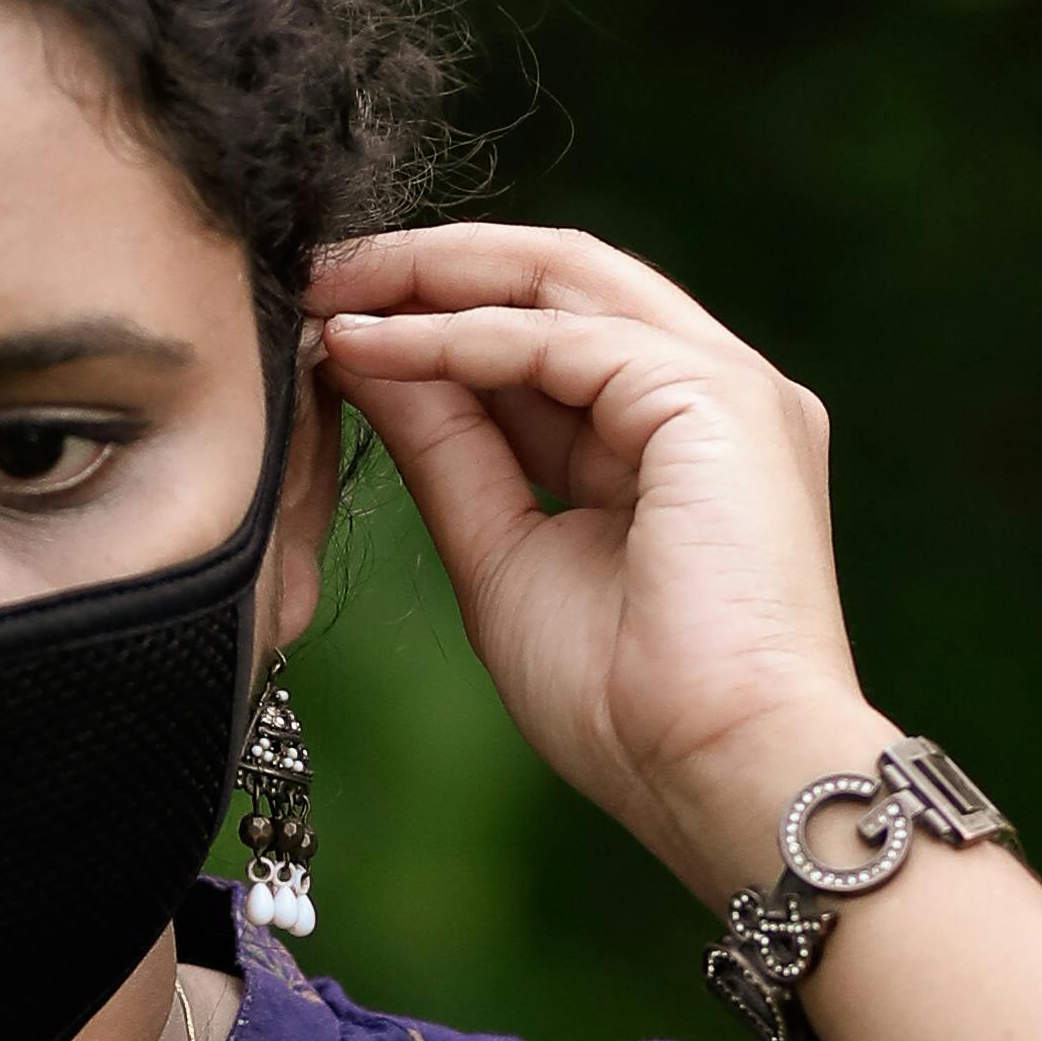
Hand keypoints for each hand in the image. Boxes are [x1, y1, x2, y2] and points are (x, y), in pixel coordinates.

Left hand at [309, 225, 881, 903]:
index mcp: (678, 435)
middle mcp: (713, 391)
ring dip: (435, 280)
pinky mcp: (714, 395)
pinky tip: (373, 344)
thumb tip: (364, 357)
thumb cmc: (627, 707)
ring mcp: (725, 385)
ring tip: (330, 293)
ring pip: (562, 283)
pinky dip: (457, 336)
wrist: (716, 771)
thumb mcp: (502, 554)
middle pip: (559, 282)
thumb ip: (446, 450)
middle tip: (316, 277)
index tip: (331, 323)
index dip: (437, 316)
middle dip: (430, 269)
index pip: (548, 336)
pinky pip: (559, 338)